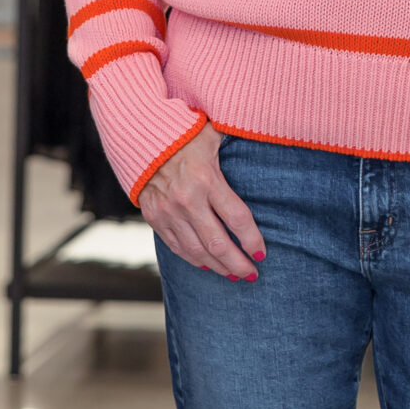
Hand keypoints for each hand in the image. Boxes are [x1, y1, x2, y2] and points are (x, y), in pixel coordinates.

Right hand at [138, 124, 264, 281]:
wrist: (139, 137)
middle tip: (252, 274)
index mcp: (206, 178)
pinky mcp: (154, 218)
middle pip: (218, 243)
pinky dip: (194, 259)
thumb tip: (271, 138)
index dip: (252, 240)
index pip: (236, 218)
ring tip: (234, 275)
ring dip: (219, 267)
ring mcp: (168, 212)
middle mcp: (187, 199)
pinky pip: (177, 247)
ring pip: (197, 251)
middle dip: (238, 264)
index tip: (261, 253)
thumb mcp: (214, 134)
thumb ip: (238, 144)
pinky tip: (209, 265)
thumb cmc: (184, 133)